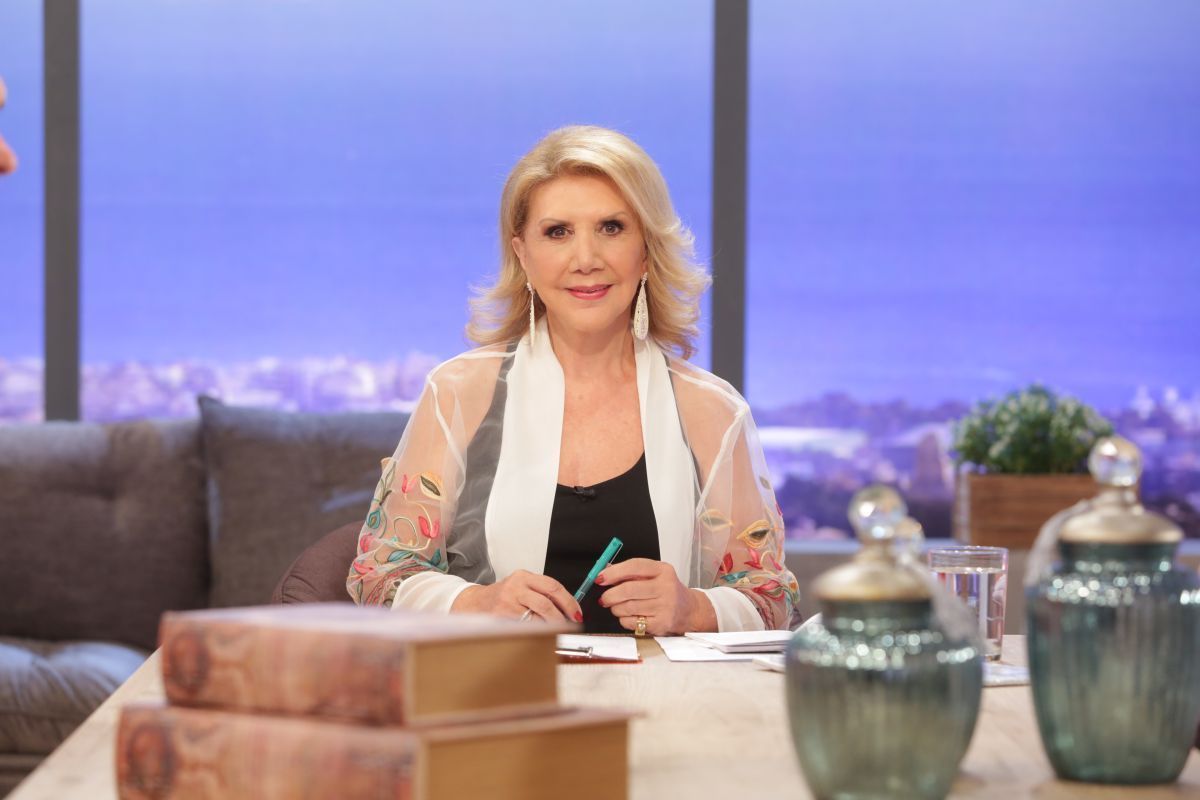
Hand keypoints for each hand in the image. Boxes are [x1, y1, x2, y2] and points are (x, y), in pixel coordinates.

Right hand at [451, 569, 581, 622]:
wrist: (473, 603)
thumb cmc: (501, 597)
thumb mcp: (521, 587)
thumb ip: (541, 593)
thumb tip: (568, 609)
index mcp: (524, 576)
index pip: (553, 587)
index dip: (569, 602)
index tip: (577, 613)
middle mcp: (515, 587)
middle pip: (546, 604)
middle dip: (562, 618)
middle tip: (570, 626)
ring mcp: (507, 603)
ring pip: (536, 619)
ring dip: (550, 629)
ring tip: (555, 632)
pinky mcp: (500, 618)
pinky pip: (524, 629)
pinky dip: (535, 634)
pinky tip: (539, 636)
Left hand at [596, 558, 715, 634]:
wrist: (689, 610)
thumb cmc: (667, 591)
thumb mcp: (655, 575)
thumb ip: (632, 572)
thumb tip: (605, 570)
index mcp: (663, 570)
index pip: (634, 567)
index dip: (614, 572)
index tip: (600, 578)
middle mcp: (666, 587)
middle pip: (628, 589)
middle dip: (610, 595)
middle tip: (604, 598)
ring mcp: (664, 606)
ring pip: (628, 607)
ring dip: (616, 608)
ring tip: (617, 607)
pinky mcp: (661, 623)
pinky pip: (632, 622)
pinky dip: (624, 619)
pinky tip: (628, 616)